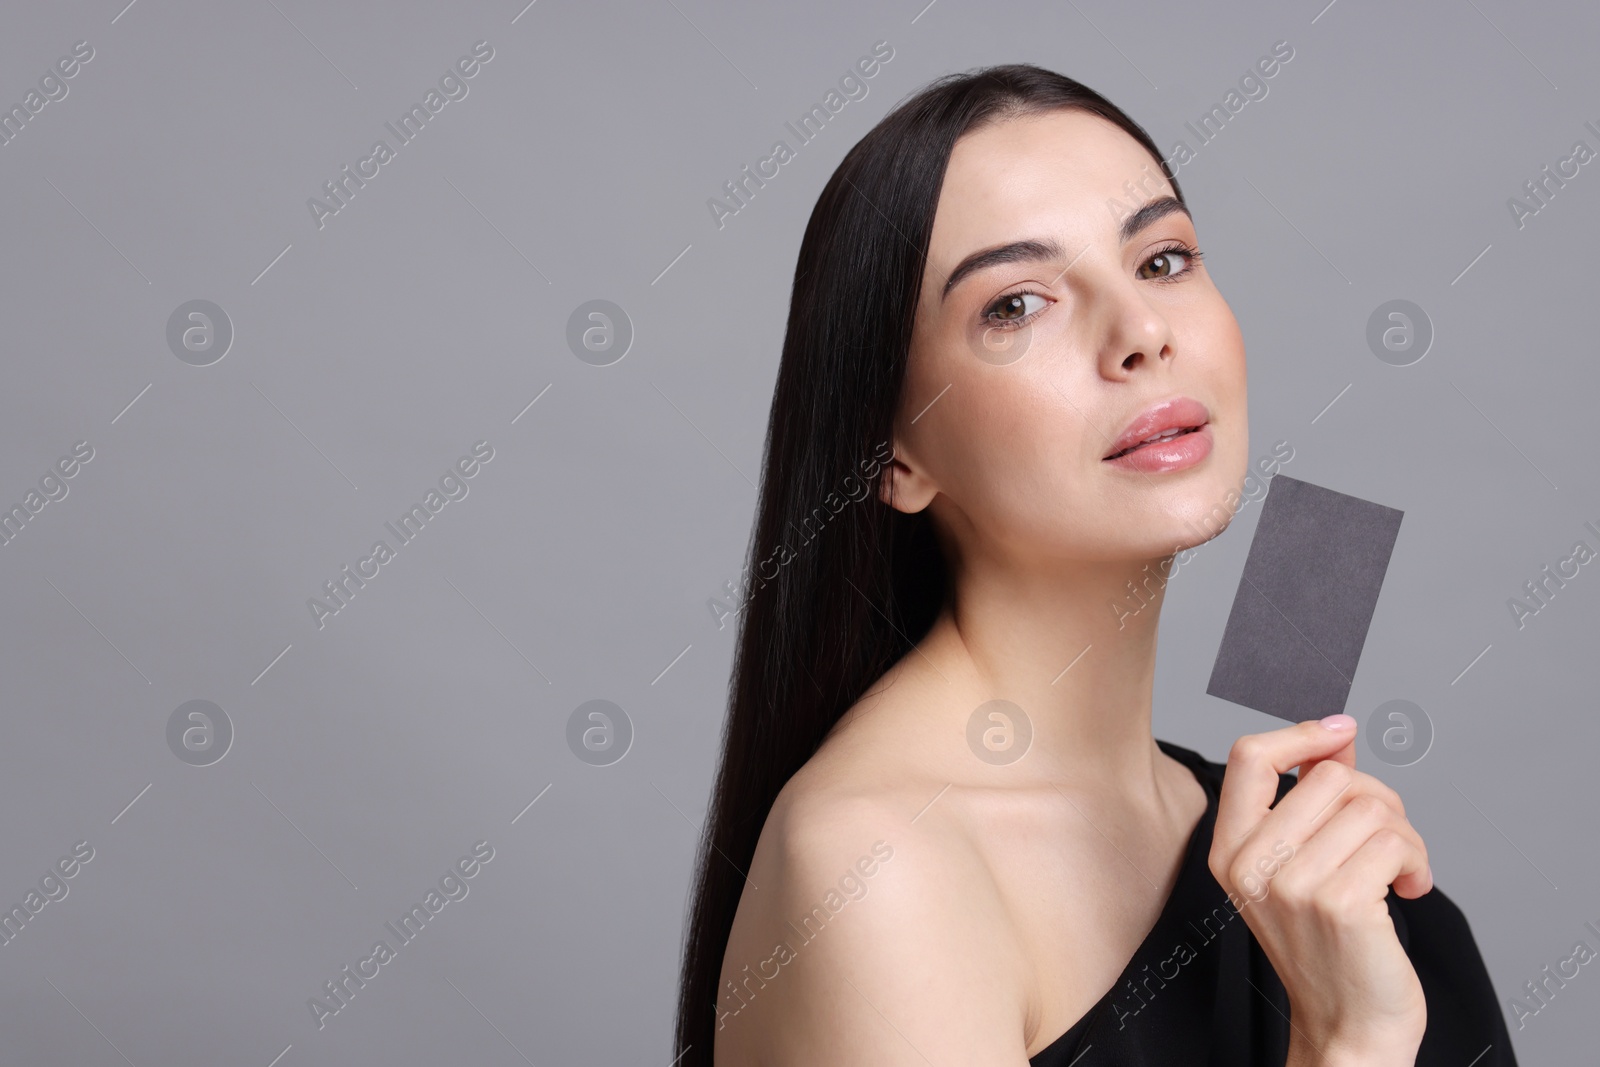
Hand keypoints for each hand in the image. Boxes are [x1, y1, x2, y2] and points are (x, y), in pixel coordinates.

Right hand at [1208, 714, 1431, 1065]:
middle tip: (1390, 839)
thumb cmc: (1328, 949)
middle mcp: (1252, 866)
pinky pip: (1394, 841)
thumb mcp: (1298, 868)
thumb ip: (1309, 801)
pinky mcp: (1341, 903)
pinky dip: (1417, 861)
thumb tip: (1335, 738)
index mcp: (1230, 851)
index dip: (1300, 735)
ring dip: (1405, 835)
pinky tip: (1410, 888)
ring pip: (1370, 806)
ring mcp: (1293, 885)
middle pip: (1328, 776)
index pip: (1249, 758)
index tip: (1341, 732)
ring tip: (1401, 870)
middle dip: (1378, 798)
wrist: (1348, 1027)